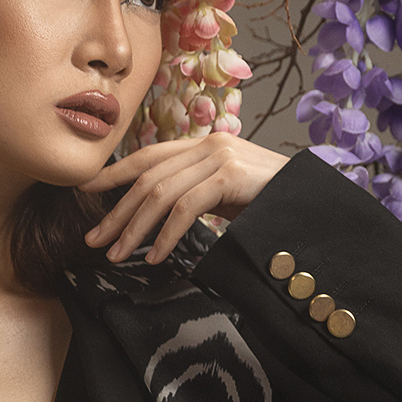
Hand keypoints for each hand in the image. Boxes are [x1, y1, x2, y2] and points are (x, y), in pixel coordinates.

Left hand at [79, 133, 289, 263]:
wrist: (315, 201)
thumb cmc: (271, 202)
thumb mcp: (226, 193)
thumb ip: (194, 192)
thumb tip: (155, 213)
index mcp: (203, 145)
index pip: (147, 157)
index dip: (113, 174)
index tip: (85, 191)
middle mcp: (208, 144)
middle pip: (146, 178)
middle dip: (116, 212)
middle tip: (93, 240)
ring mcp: (220, 157)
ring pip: (160, 194)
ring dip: (134, 229)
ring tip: (118, 255)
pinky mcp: (231, 176)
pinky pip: (186, 208)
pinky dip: (166, 235)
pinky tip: (156, 257)